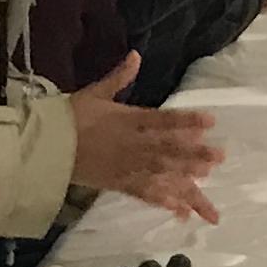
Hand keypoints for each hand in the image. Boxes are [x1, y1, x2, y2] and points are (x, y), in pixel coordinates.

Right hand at [66, 51, 221, 221]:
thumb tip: (135, 55)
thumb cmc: (70, 117)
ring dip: (186, 184)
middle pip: (167, 150)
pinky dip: (163, 202)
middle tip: (220, 157)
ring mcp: (127, 167)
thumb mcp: (94, 93)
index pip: (162, 119)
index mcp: (127, 120)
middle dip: (195, 154)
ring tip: (207, 191)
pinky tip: (182, 212)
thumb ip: (118, 77)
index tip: (210, 121)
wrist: (46, 147)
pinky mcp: (119, 184)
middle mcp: (132, 145)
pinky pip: (144, 195)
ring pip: (161, 176)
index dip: (186, 120)